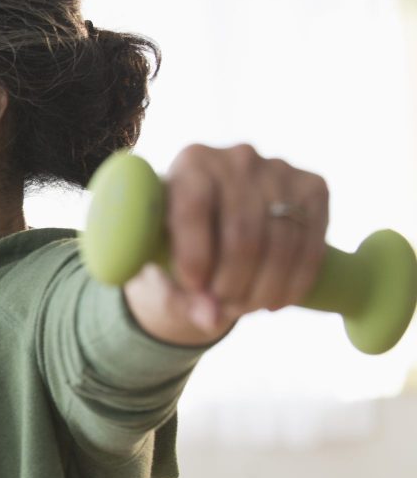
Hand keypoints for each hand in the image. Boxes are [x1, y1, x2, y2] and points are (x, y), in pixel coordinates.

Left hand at [122, 143, 329, 345]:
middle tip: (222, 307)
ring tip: (245, 308)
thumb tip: (211, 319)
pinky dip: (296, 282)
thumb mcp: (163, 263)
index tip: (195, 290)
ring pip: (281, 243)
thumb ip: (178, 293)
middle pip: (243, 233)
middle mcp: (237, 158)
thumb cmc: (178, 241)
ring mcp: (280, 169)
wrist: (220, 219)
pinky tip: (276, 301)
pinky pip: (312, 244)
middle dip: (233, 283)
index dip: (194, 257)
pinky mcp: (314, 188)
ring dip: (264, 288)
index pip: (193, 209)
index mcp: (190, 163)